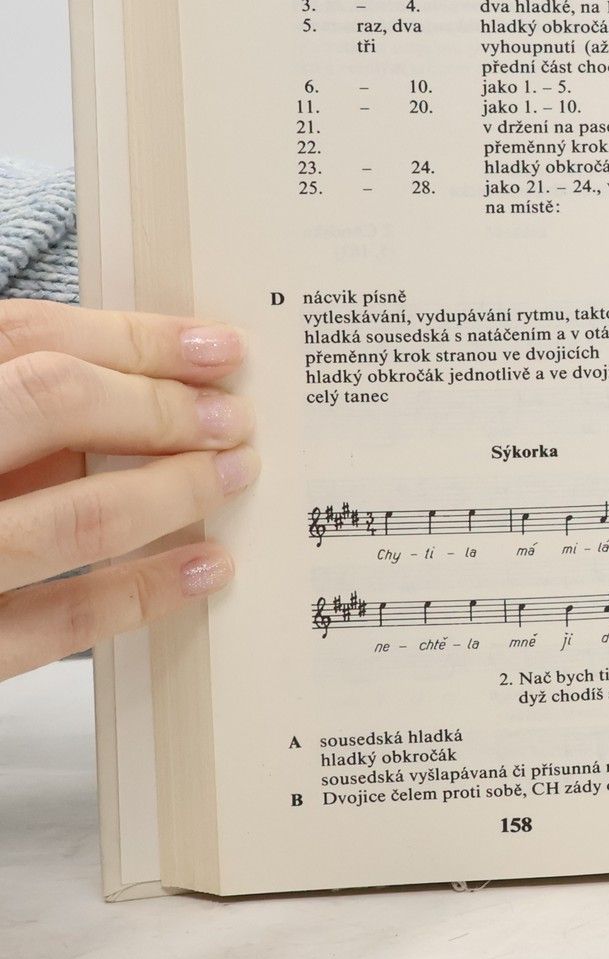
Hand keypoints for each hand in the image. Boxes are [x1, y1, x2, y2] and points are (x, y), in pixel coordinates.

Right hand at [0, 301, 258, 679]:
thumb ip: (14, 401)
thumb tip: (149, 386)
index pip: (26, 334)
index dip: (133, 338)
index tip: (218, 348)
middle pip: (52, 403)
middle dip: (160, 408)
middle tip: (236, 420)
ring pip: (66, 517)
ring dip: (170, 493)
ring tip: (234, 477)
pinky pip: (52, 624)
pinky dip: (139, 593)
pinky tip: (203, 568)